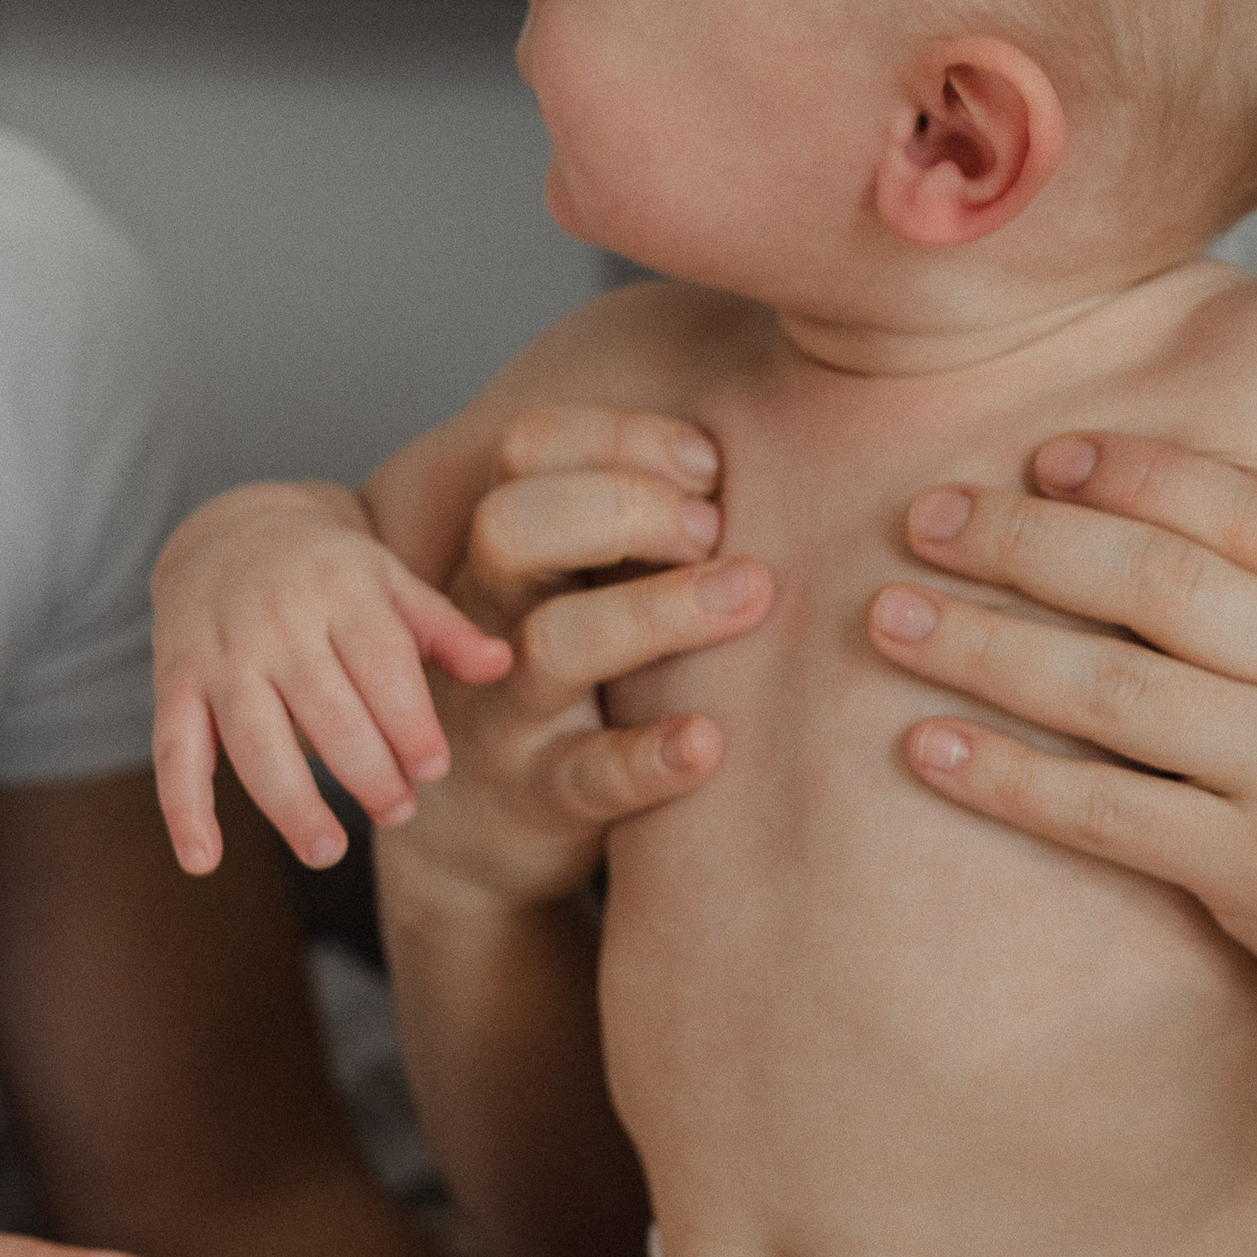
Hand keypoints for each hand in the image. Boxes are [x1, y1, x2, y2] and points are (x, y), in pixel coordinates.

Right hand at [153, 483, 516, 874]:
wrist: (227, 527)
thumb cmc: (329, 570)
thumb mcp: (390, 580)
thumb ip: (444, 629)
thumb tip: (503, 665)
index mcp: (341, 590)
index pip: (380, 662)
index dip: (408, 721)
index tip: (433, 769)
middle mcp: (276, 620)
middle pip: (324, 708)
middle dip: (365, 770)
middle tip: (399, 813)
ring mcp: (221, 654)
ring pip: (253, 739)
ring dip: (291, 802)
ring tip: (328, 850)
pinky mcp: (173, 680)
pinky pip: (173, 749)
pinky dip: (183, 809)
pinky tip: (202, 861)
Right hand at [383, 407, 772, 920]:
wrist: (481, 824)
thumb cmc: (573, 677)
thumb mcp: (581, 585)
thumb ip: (641, 517)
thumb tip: (776, 432)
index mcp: (513, 549)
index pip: (530, 450)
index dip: (621, 438)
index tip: (711, 465)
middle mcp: (497, 617)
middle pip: (514, 525)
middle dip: (623, 506)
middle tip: (716, 533)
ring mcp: (510, 710)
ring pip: (555, 643)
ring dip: (658, 610)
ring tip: (751, 595)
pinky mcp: (541, 797)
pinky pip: (587, 775)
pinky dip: (648, 757)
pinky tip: (708, 740)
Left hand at [865, 432, 1256, 1064]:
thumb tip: (1153, 546)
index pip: (1251, 511)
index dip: (1139, 473)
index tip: (1041, 457)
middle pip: (1159, 580)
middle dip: (1025, 541)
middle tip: (921, 518)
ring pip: (1115, 688)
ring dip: (985, 646)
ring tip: (887, 620)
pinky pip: (1109, 813)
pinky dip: (1008, 777)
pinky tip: (927, 749)